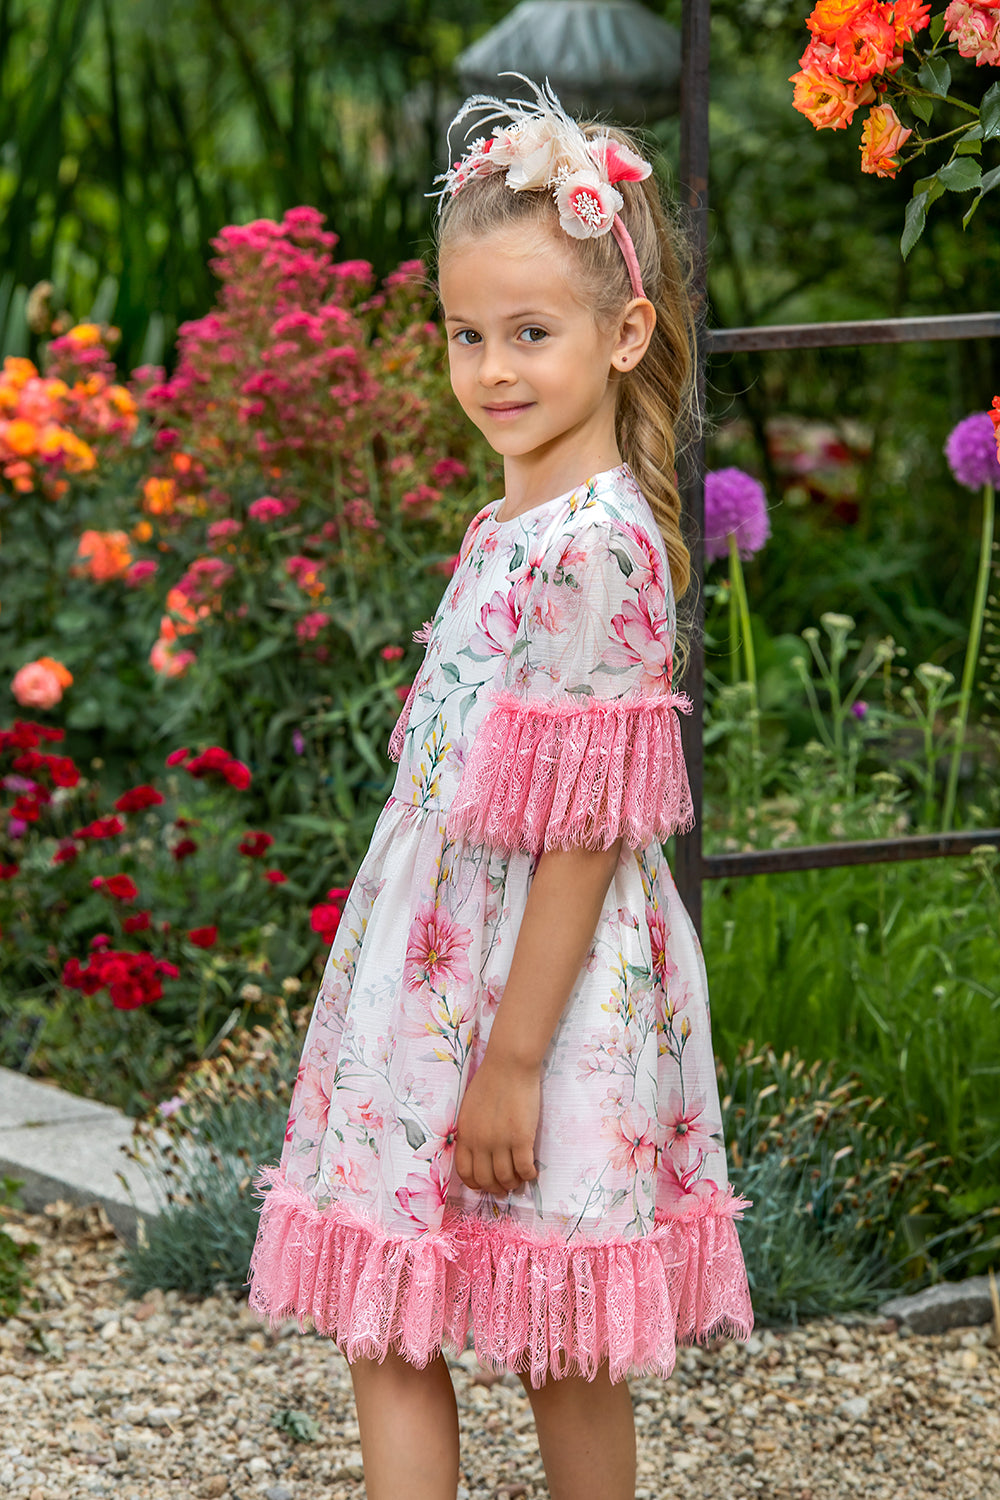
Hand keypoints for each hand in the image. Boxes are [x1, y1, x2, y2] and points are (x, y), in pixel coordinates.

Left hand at [454, 1051, 540, 1196]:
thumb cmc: (490, 1081)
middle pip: (485, 1179)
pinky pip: (524, 1168)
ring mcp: (501, 1142)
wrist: (509, 1065)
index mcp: (466, 1134)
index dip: (475, 1183)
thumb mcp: (469, 1108)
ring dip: (513, 1183)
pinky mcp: (522, 1138)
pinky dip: (529, 1175)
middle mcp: (481, 1142)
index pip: (465, 1171)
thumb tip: (477, 1149)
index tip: (484, 1184)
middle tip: (504, 1188)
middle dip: (495, 1188)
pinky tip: (532, 1173)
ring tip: (519, 1180)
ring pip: (506, 1177)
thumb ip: (471, 1130)